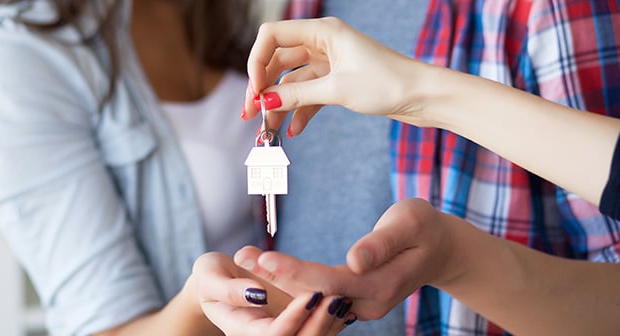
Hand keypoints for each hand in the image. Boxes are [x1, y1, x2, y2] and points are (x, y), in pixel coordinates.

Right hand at [192, 251, 352, 334]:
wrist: (217, 282)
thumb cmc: (211, 275)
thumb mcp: (210, 275)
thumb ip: (230, 288)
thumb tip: (257, 295)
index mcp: (241, 329)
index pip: (274, 334)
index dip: (295, 317)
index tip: (311, 294)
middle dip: (319, 324)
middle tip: (336, 298)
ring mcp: (278, 333)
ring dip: (329, 324)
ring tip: (343, 300)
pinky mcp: (291, 326)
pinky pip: (315, 332)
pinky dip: (332, 321)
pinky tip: (343, 304)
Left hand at [235, 199, 464, 320]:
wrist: (440, 249)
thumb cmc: (424, 227)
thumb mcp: (409, 223)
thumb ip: (381, 243)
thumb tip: (354, 260)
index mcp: (382, 285)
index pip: (330, 282)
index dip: (297, 272)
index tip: (266, 258)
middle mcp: (368, 304)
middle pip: (314, 293)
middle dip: (275, 276)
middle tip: (242, 255)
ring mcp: (360, 306)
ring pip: (312, 296)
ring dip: (277, 279)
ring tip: (245, 257)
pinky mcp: (352, 301)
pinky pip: (316, 295)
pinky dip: (290, 281)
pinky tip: (264, 267)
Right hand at [242, 17, 434, 136]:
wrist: (423, 97)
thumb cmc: (388, 83)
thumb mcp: (337, 89)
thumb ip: (297, 94)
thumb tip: (264, 102)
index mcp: (323, 32)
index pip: (273, 36)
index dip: (256, 61)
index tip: (254, 91)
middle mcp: (323, 43)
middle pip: (277, 61)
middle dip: (262, 88)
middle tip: (250, 114)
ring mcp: (329, 63)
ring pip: (291, 82)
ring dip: (279, 106)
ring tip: (267, 131)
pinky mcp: (337, 81)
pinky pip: (309, 94)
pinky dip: (299, 111)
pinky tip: (293, 132)